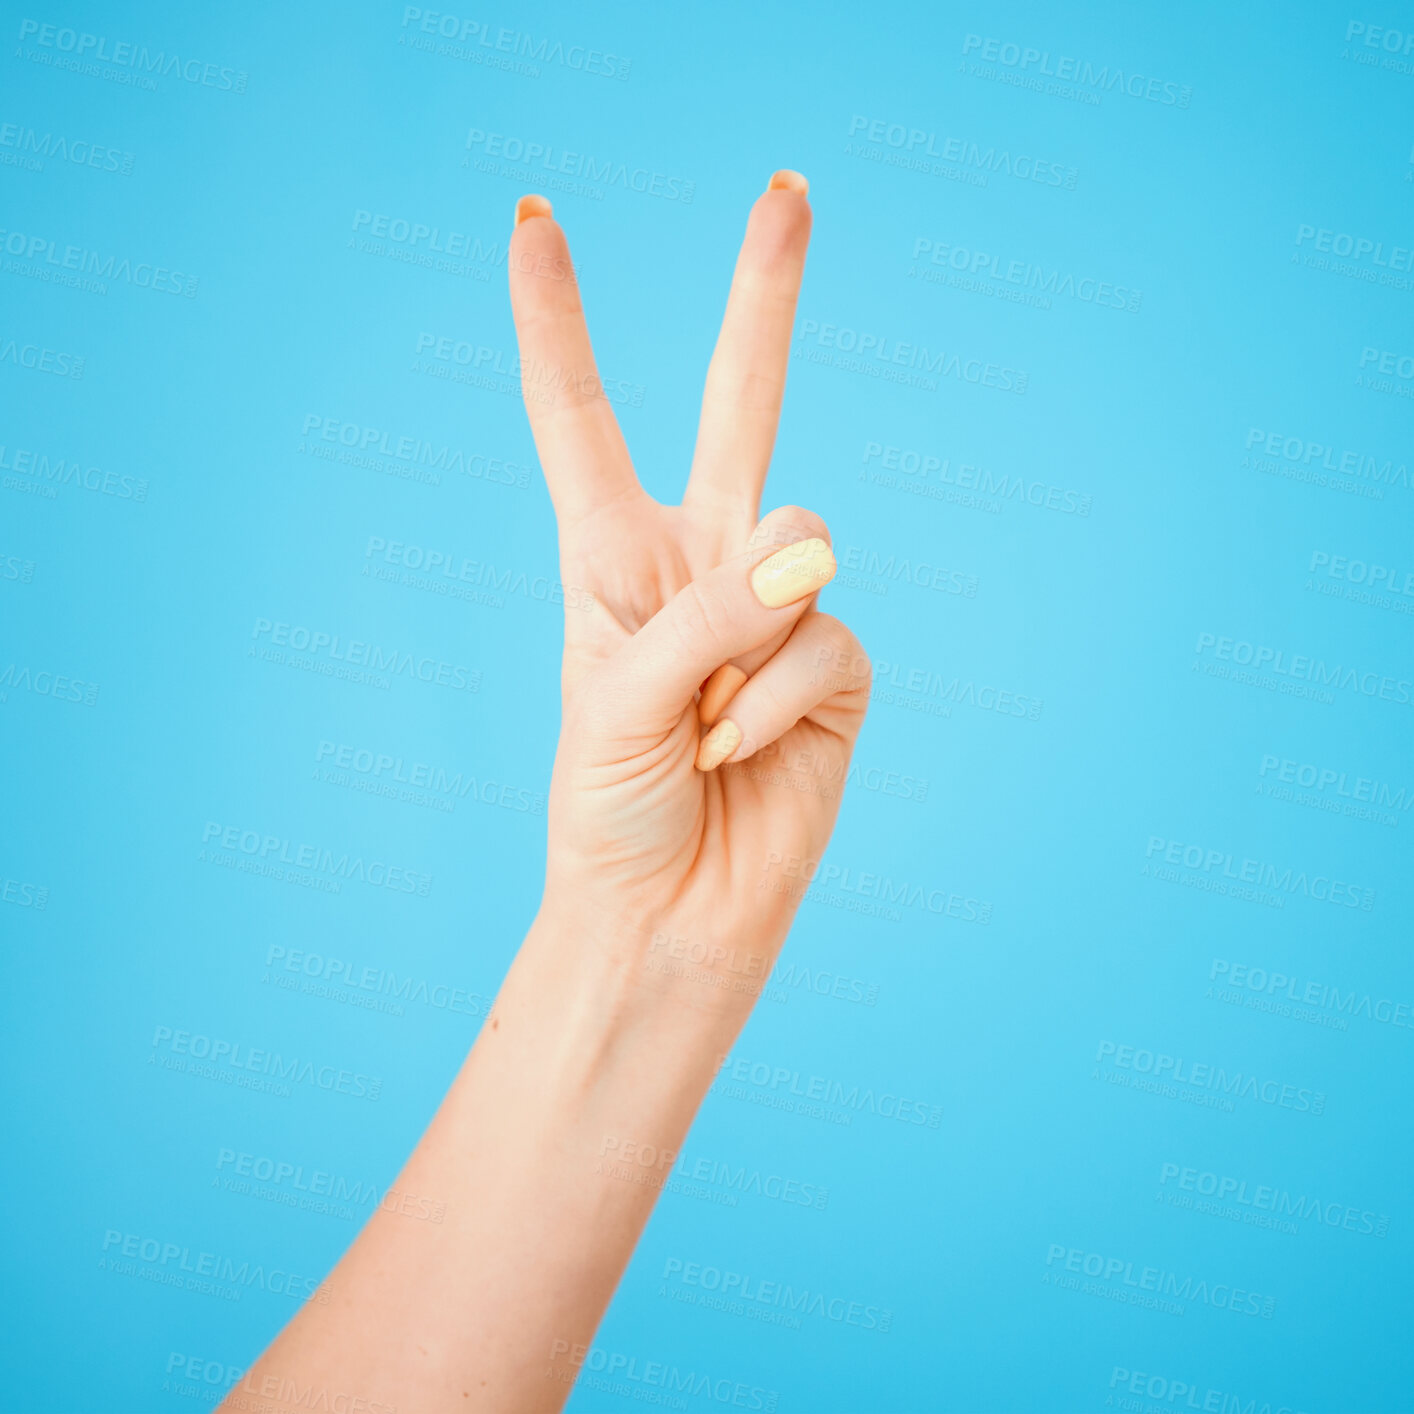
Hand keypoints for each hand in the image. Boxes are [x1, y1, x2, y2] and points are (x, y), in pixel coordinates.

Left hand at [509, 174, 870, 1016]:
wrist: (670, 919)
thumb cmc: (611, 812)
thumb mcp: (618, 701)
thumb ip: (707, 614)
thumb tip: (818, 546)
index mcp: (612, 555)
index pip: (580, 416)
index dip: (555, 321)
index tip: (533, 222)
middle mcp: (701, 565)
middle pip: (743, 406)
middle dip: (766, 299)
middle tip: (788, 187)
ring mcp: (776, 613)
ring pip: (799, 546)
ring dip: (743, 646)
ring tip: (705, 730)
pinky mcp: (836, 671)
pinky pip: (827, 640)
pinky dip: (778, 700)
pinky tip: (745, 750)